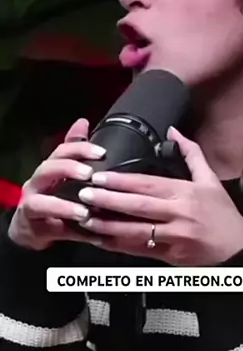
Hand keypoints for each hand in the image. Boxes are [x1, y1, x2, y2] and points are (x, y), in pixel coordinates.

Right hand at [8, 118, 105, 250]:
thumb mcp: (68, 176)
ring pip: (41, 200)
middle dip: (69, 168)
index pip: (62, 150)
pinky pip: (49, 225)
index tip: (102, 152)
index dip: (80, 148)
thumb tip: (83, 121)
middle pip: (48, 168)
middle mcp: (38, 181)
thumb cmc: (55, 198)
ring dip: (65, 204)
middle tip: (90, 174)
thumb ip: (75, 151)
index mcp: (51, 168)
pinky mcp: (31, 222)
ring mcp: (31, 202)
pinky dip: (68, 227)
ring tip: (86, 210)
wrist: (33, 229)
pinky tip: (86, 227)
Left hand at [76, 126, 242, 264]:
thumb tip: (173, 131)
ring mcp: (174, 236)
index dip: (121, 181)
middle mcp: (178, 214)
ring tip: (85, 220)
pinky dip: (120, 246)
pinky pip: (141, 250)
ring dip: (108, 227)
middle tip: (83, 195)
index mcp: (185, 193)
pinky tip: (102, 241)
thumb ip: (191, 153)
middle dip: (108, 201)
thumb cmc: (223, 214)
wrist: (239, 251)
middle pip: (138, 206)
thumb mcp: (210, 180)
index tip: (99, 177)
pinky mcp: (171, 256)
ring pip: (135, 231)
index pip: (148, 184)